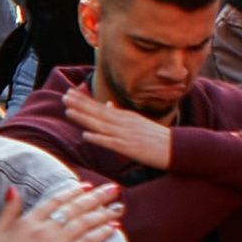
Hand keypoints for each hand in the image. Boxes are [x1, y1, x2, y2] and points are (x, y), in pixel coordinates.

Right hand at [0, 172, 125, 241]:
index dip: (72, 191)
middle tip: (113, 189)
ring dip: (104, 213)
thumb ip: (8, 210)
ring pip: (84, 223)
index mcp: (28, 221)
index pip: (55, 200)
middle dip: (96, 197)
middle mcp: (45, 230)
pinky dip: (101, 234)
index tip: (86, 185)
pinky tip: (113, 228)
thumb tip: (13, 188)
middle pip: (75, 208)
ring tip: (119, 207)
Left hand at [58, 89, 175, 170]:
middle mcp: (124, 123)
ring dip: (85, 118)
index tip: (70, 92)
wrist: (177, 148)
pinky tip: (86, 135)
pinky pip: (111, 143)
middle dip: (80, 104)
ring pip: (101, 125)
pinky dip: (99, 138)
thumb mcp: (138, 122)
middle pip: (98, 112)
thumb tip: (108, 104)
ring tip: (69, 111)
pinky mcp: (130, 148)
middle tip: (65, 96)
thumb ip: (121, 114)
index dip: (84, 100)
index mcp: (125, 117)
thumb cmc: (156, 137)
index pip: (101, 106)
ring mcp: (126, 135)